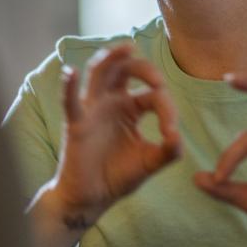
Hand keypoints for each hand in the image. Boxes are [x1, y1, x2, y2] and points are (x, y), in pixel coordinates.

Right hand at [50, 44, 181, 226]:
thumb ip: (169, 150)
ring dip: (111, 58)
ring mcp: (92, 110)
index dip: (166, 109)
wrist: (93, 199)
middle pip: (126, 69)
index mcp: (131, 108)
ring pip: (99, 73)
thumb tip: (177, 136)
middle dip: (144, 68)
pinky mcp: (76, 124)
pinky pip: (70, 101)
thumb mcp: (150, 162)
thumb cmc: (118, 176)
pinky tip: (71, 71)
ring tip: (125, 48)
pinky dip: (69, 85)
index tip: (171, 134)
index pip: (153, 95)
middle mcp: (111, 102)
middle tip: (158, 81)